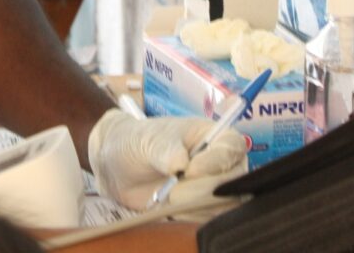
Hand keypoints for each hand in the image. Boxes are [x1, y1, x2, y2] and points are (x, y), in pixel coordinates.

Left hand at [88, 108, 246, 210]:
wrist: (120, 167)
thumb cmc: (138, 141)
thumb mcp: (149, 140)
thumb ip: (166, 150)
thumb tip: (181, 164)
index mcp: (212, 134)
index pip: (232, 147)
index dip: (217, 161)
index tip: (190, 170)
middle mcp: (219, 162)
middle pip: (233, 181)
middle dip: (202, 188)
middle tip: (174, 189)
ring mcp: (213, 187)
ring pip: (223, 204)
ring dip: (194, 205)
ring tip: (167, 196)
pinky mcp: (203, 209)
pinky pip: (209, 219)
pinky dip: (189, 217)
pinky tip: (169, 208)